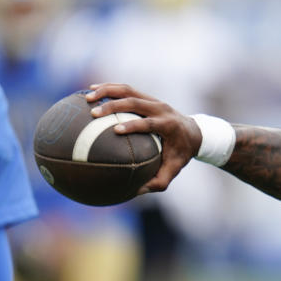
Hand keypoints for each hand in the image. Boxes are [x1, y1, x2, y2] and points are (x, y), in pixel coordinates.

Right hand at [85, 83, 201, 192]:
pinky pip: (126, 89)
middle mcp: (161, 109)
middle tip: (94, 113)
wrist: (193, 132)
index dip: (135, 125)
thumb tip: (135, 192)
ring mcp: (154, 101)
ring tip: (87, 97)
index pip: (151, 123)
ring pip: (129, 90)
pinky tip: (91, 91)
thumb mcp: (174, 169)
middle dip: (114, 105)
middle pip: (136, 102)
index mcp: (169, 125)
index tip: (116, 130)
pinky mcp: (147, 97)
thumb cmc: (180, 153)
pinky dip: (109, 88)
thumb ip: (158, 181)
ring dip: (107, 91)